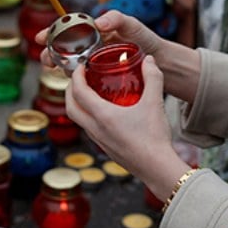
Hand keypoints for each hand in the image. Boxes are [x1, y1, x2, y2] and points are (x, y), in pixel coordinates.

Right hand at [35, 10, 164, 70]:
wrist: (161, 63)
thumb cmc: (146, 40)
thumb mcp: (132, 25)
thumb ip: (117, 19)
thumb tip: (98, 23)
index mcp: (95, 32)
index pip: (69, 29)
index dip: (52, 32)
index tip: (41, 37)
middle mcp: (92, 47)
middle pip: (64, 48)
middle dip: (51, 52)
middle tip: (46, 59)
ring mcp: (95, 63)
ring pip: (70, 64)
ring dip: (59, 66)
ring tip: (55, 70)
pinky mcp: (100, 79)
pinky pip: (82, 80)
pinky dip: (74, 82)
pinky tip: (71, 86)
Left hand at [66, 54, 190, 199]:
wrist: (157, 168)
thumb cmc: (154, 136)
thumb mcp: (155, 102)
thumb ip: (153, 77)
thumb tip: (149, 60)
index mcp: (102, 116)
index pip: (78, 92)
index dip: (76, 76)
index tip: (81, 66)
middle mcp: (95, 129)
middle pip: (70, 108)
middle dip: (70, 90)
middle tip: (78, 79)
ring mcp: (99, 141)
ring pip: (78, 120)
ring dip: (78, 105)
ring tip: (90, 93)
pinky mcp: (106, 149)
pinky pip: (89, 130)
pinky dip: (89, 117)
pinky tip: (105, 113)